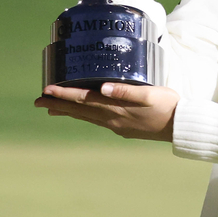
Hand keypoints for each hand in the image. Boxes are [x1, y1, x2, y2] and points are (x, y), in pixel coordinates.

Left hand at [35, 82, 177, 141]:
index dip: (64, 95)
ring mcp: (116, 125)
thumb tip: (103, 88)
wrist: (180, 127)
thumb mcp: (150, 94)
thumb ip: (126, 91)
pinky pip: (95, 120)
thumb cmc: (168, 105)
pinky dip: (82, 116)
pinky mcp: (122, 128)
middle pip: (79, 111)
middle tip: (37, 101)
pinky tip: (80, 114)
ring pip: (85, 117)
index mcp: (116, 109)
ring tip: (50, 108)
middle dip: (57, 104)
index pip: (83, 100)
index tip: (46, 91)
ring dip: (67, 111)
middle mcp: (112, 119)